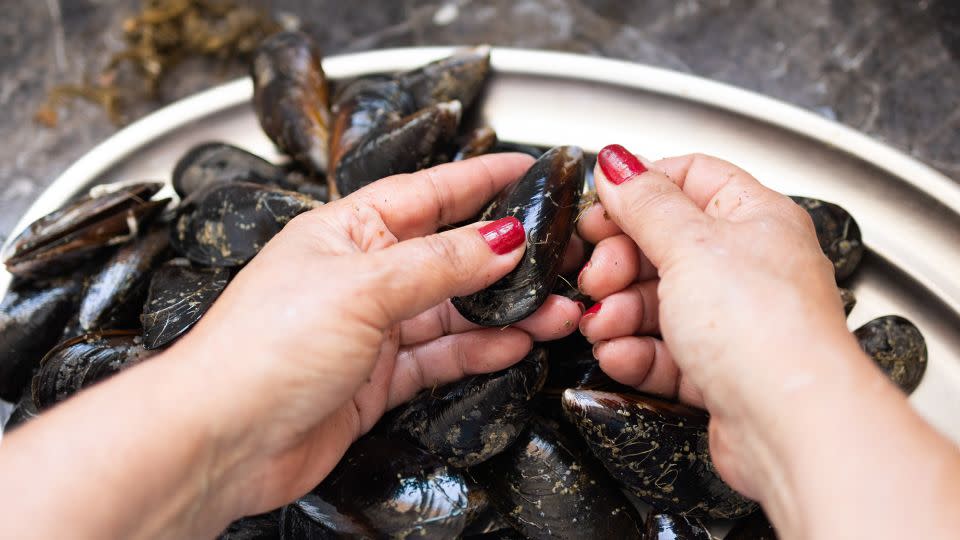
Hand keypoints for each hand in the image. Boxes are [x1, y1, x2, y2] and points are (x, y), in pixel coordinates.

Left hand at [175, 153, 582, 516]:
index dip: (477, 180)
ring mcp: (369, 330)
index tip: (525, 169)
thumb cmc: (262, 349)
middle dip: (504, 260)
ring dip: (504, 313)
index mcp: (344, 232)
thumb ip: (439, 264)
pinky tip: (514, 346)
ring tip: (556, 313)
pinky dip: (478, 351)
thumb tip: (502, 239)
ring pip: (452, 312)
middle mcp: (359, 276)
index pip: (425, 194)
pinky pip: (440, 357)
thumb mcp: (362, 288)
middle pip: (447, 257)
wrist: (221, 440)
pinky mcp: (376, 380)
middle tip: (558, 260)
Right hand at [577, 149, 866, 512]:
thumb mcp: (689, 245)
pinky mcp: (718, 371)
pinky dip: (636, 353)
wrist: (792, 425)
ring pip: (658, 303)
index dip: (639, 190)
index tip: (598, 211)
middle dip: (620, 263)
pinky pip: (665, 352)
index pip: (690, 178)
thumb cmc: (763, 328)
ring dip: (620, 313)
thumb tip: (619, 161)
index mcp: (755, 218)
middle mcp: (748, 266)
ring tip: (600, 325)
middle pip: (664, 245)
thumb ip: (646, 202)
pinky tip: (617, 355)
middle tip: (596, 277)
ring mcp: (733, 321)